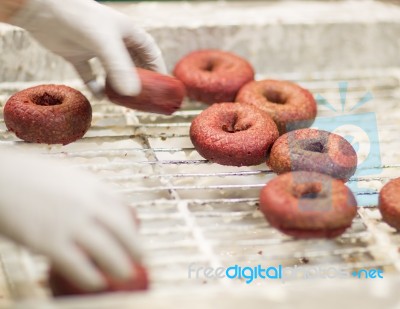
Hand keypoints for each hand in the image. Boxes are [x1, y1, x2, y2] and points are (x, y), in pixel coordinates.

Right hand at [0, 149, 141, 290]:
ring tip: (127, 275)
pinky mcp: (48, 241)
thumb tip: (92, 203)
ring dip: (120, 266)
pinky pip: (78, 265)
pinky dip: (91, 277)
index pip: (121, 206)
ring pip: (106, 249)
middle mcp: (85, 203)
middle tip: (142, 259)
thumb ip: (81, 188)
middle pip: (122, 229)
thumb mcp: (62, 173)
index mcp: (89, 184)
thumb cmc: (25, 174)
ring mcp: (69, 222)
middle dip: (136, 247)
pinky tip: (97, 283)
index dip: (132, 224)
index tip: (135, 234)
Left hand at [9, 0, 166, 96]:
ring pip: (113, 72)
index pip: (150, 53)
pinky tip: (100, 96)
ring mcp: (95, 48)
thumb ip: (119, 69)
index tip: (162, 88)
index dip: (158, 70)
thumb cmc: (79, 18)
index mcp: (127, 32)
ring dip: (118, 87)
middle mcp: (113, 40)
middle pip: (133, 65)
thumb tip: (131, 94)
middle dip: (139, 82)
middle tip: (144, 100)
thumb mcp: (105, 43)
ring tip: (124, 102)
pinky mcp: (78, 55)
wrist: (41, 9)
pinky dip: (95, 86)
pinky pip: (91, 76)